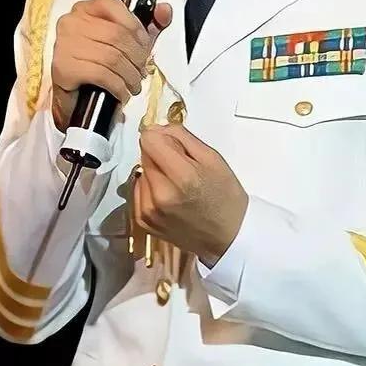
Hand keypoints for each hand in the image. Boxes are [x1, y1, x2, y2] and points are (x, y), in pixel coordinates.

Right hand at [51, 0, 172, 131]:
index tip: (144, 48)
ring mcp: (64, 45)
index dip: (136, 29)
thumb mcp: (128, 42)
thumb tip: (165, 10)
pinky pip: (101, 74)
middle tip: (141, 72)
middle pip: (117, 35)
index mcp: (86, 9)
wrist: (75, 101)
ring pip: (112, 57)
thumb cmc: (99, 66)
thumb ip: (148, 25)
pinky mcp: (63, 68)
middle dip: (137, 57)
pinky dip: (118, 86)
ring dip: (130, 75)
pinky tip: (122, 93)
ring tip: (134, 85)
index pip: (114, 6)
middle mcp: (71, 22)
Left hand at [134, 124, 248, 265]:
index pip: (149, 140)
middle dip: (160, 154)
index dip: (161, 136)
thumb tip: (155, 130)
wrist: (228, 236)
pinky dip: (149, 188)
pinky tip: (168, 196)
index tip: (174, 144)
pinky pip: (137, 191)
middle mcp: (159, 195)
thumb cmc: (225, 193)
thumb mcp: (212, 157)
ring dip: (155, 172)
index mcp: (181, 176)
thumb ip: (182, 137)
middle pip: (145, 155)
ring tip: (176, 184)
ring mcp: (148, 211)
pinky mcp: (143, 222)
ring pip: (141, 172)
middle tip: (182, 166)